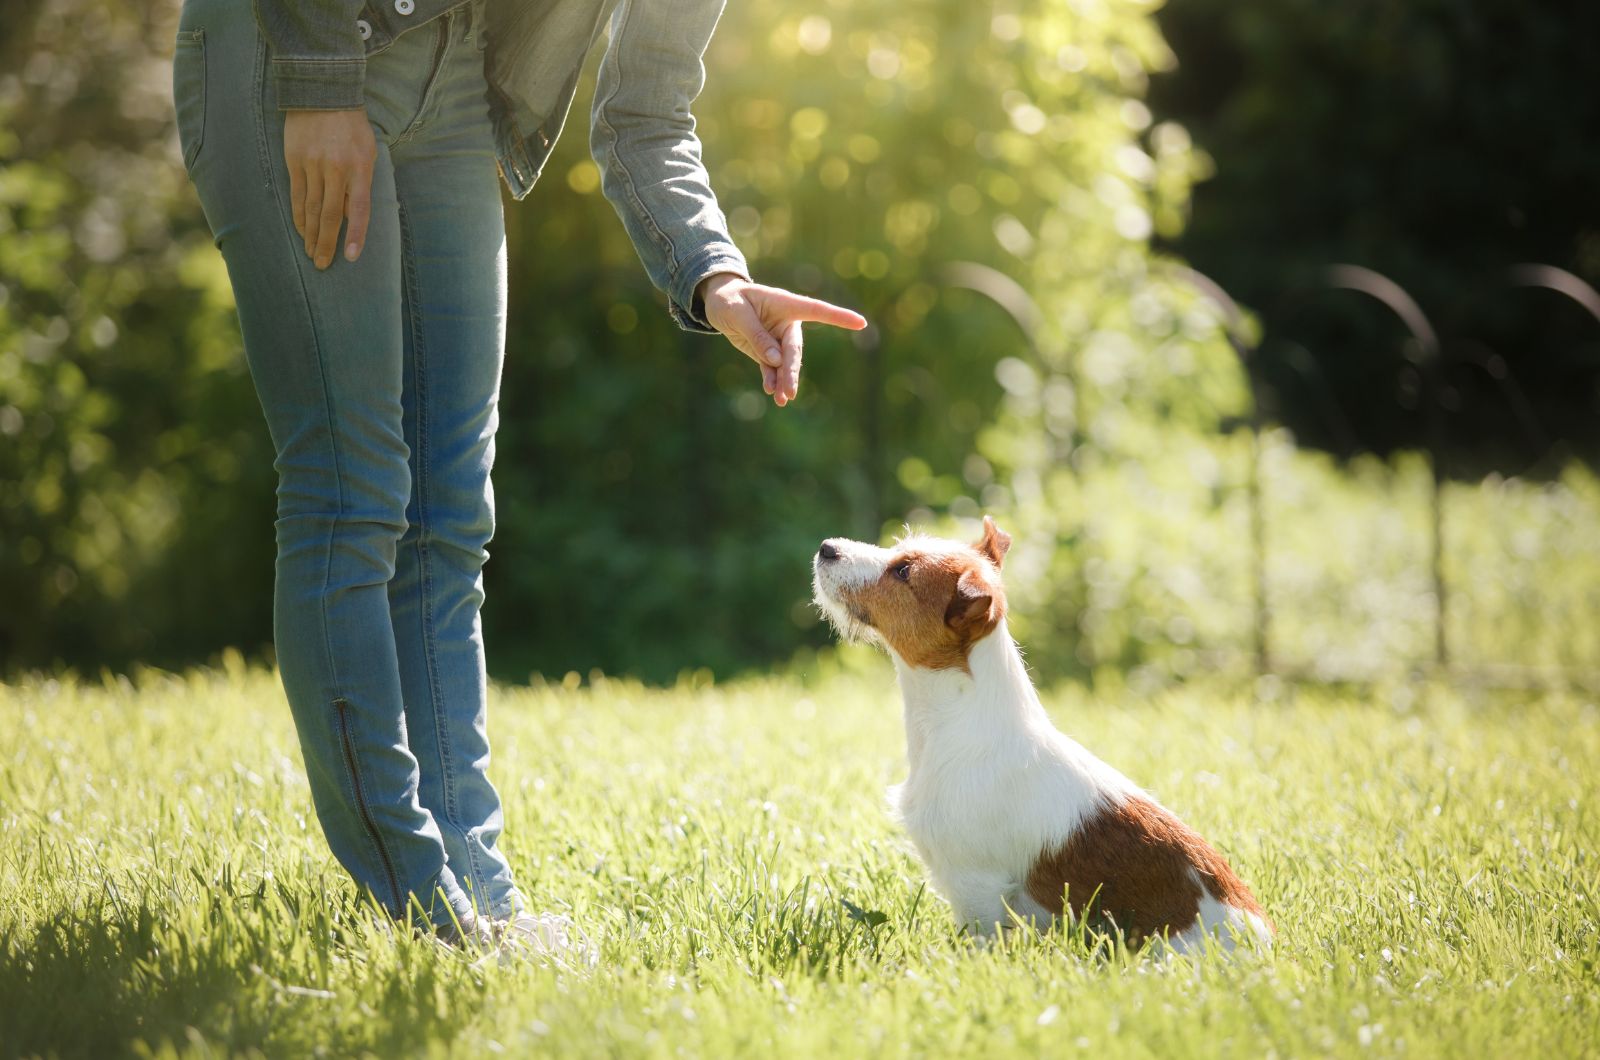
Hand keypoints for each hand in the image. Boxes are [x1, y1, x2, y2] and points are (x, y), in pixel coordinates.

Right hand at [284, 109, 376, 268]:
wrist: (323, 93)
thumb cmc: (352, 128)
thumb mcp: (368, 153)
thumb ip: (362, 184)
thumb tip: (352, 216)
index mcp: (360, 167)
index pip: (358, 209)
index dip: (355, 235)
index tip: (351, 257)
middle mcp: (335, 168)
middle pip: (329, 214)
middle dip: (326, 243)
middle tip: (322, 264)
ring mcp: (312, 165)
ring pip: (310, 208)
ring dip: (310, 234)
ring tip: (311, 253)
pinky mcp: (294, 160)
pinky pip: (296, 195)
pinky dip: (298, 216)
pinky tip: (301, 230)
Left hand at [698, 273, 866, 406]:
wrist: (719, 303)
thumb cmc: (730, 300)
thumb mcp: (738, 314)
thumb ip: (757, 336)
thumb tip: (776, 360)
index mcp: (786, 304)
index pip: (817, 310)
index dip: (839, 317)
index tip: (861, 323)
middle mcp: (787, 323)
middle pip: (794, 350)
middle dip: (792, 371)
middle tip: (789, 392)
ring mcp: (778, 339)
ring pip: (785, 363)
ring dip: (783, 381)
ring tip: (781, 400)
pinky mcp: (767, 352)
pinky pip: (772, 369)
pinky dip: (771, 381)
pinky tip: (772, 393)